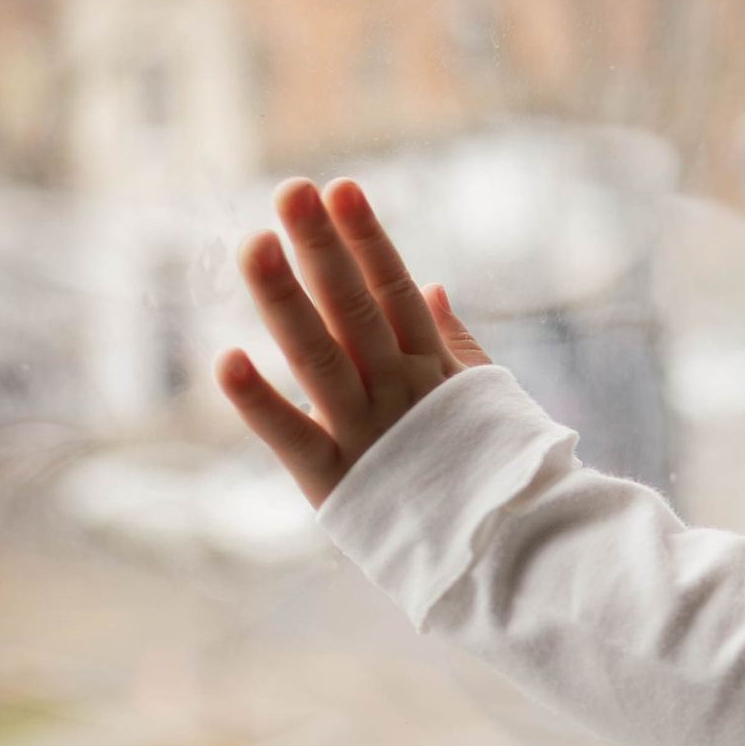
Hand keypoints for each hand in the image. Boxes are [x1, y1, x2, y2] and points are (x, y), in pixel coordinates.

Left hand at [216, 177, 492, 505]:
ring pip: (321, 356)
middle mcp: (399, 392)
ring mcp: (369, 433)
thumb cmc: (499, 475)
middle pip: (354, 309)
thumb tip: (431, 283)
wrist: (518, 556)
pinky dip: (259, 403)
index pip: (395, 292)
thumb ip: (454, 341)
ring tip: (256, 244)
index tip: (339, 188)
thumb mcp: (487, 399)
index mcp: (432, 371)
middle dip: (323, 248)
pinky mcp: (339, 482)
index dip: (366, 240)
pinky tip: (226, 359)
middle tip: (290, 191)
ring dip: (286, 300)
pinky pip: (294, 437)